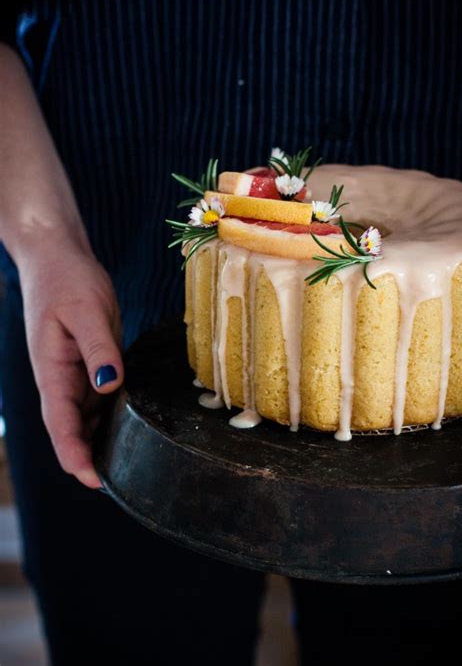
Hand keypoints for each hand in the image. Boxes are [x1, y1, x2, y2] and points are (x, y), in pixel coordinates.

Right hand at [17, 233, 123, 488]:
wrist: (59, 257)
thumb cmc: (66, 279)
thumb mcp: (86, 311)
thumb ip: (99, 349)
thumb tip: (109, 386)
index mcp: (51, 370)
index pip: (60, 423)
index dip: (74, 454)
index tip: (93, 479)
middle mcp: (61, 378)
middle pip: (72, 428)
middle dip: (90, 457)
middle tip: (122, 482)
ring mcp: (75, 373)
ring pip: (87, 416)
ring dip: (101, 440)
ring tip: (130, 463)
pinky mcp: (91, 363)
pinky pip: (99, 397)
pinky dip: (111, 414)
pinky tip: (131, 425)